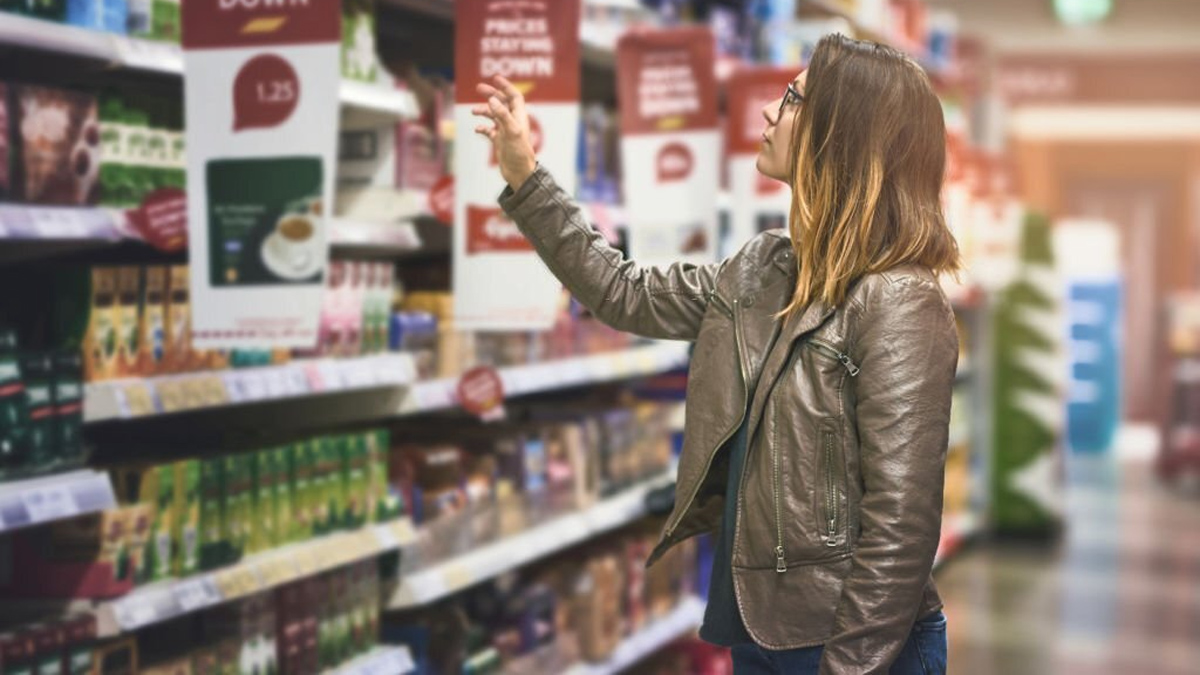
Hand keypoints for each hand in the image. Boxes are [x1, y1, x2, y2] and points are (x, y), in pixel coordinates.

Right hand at [472, 75, 536, 190]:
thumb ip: (502, 115)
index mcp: (519, 117)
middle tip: (479, 88)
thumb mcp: (511, 132)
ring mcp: (505, 131)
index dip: (506, 86)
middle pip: (502, 103)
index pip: (514, 96)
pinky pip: (489, 130)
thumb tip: (492, 100)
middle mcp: (512, 122)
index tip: (495, 78)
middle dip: (491, 94)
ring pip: (493, 115)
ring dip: (484, 111)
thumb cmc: (519, 153)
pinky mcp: (500, 141)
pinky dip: (482, 127)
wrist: (519, 173)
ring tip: (473, 111)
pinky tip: (477, 129)